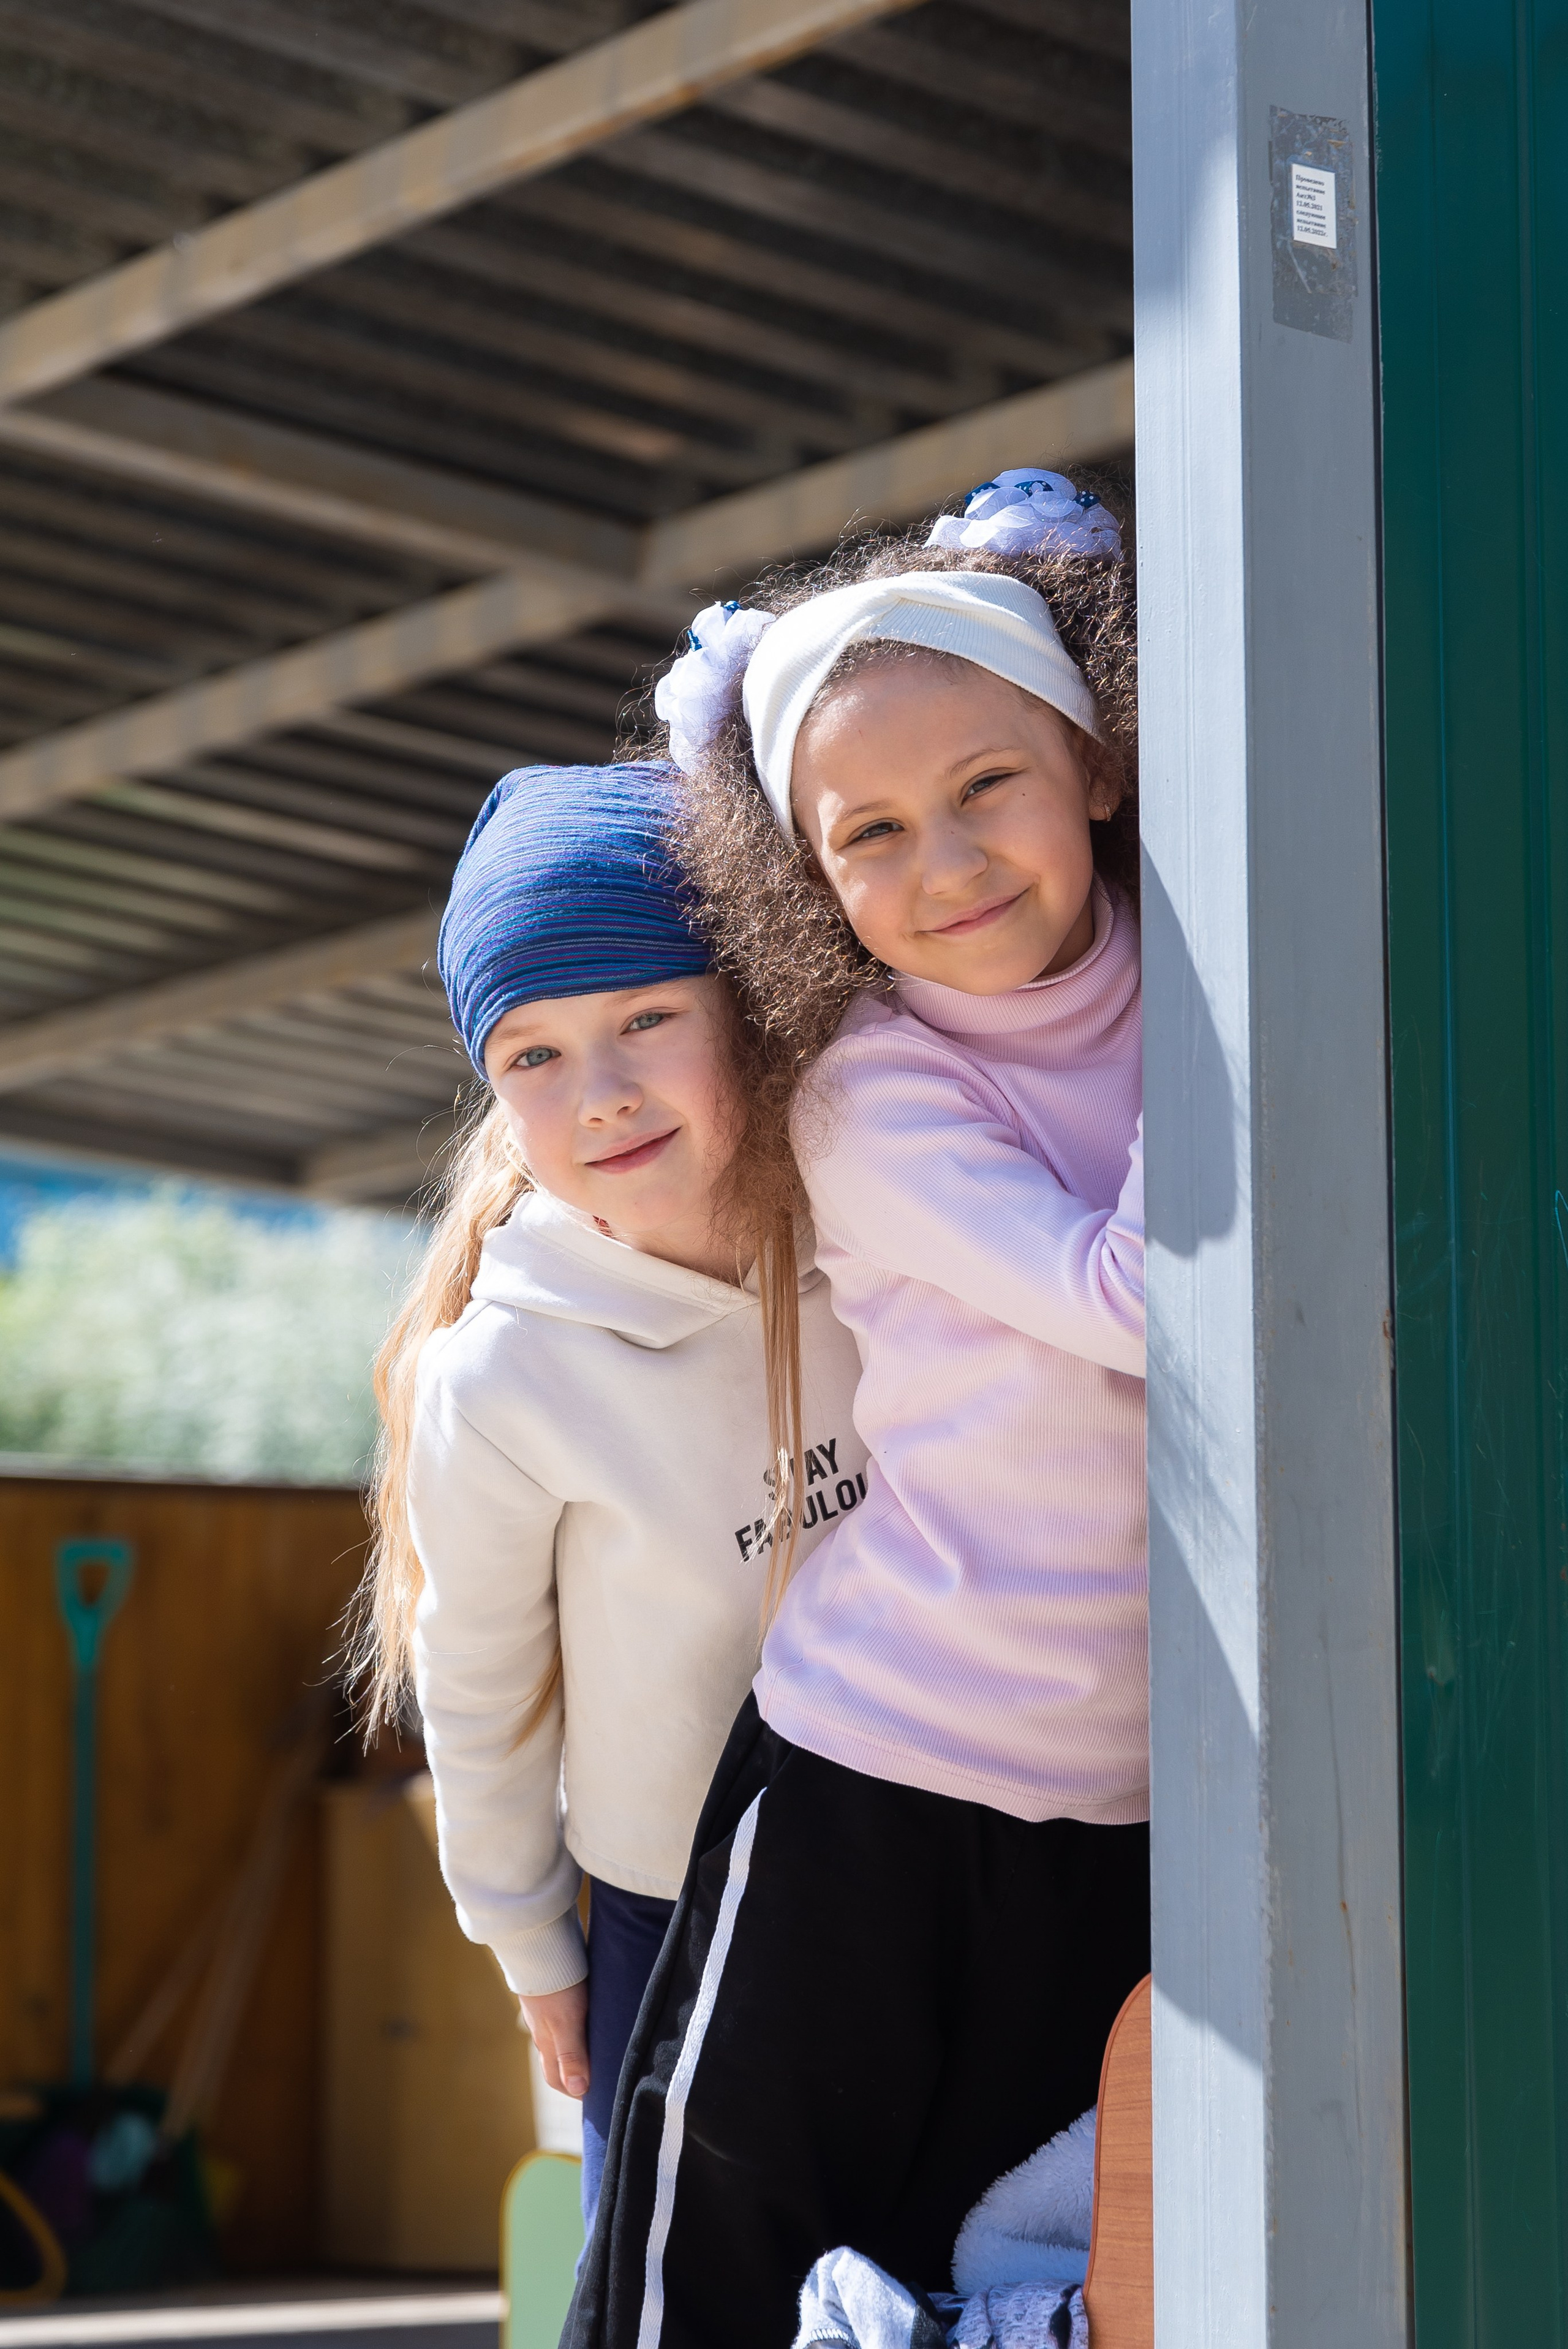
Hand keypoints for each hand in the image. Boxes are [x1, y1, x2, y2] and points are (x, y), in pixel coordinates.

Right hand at [519, 1981, 589, 2098]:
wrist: (537, 1945)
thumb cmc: (555, 1986)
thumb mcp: (567, 2022)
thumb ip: (572, 2055)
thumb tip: (579, 2090)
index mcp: (546, 2043)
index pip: (556, 2079)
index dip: (574, 2091)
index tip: (593, 2097)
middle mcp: (543, 2031)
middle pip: (557, 2061)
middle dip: (574, 2074)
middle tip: (599, 2077)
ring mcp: (545, 2011)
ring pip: (560, 2039)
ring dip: (576, 2049)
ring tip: (597, 2049)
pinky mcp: (550, 1993)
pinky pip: (562, 2017)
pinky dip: (575, 2026)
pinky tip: (588, 2016)